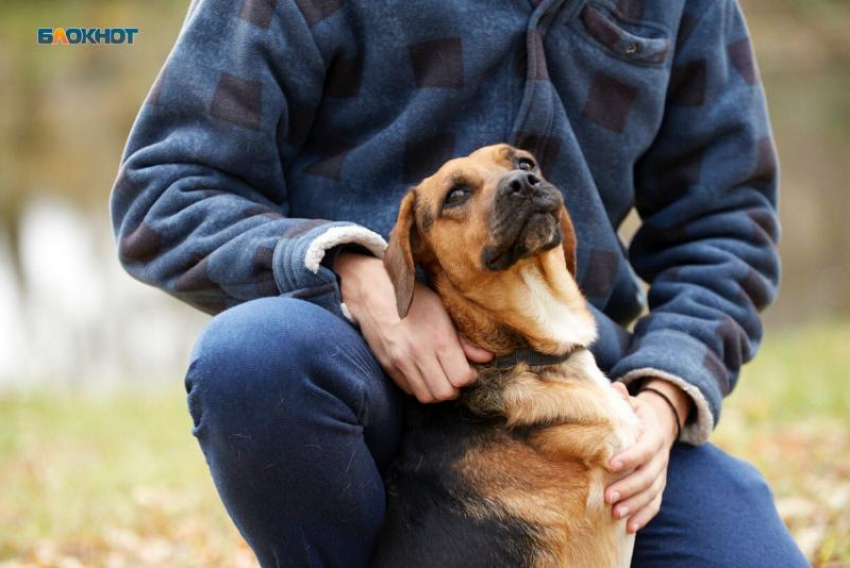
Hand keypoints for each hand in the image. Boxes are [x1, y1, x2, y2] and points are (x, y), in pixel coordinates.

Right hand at [334, 252, 492, 401]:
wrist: (372, 289)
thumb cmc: (412, 295)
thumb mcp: (443, 309)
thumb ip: (464, 338)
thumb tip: (487, 357)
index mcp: (438, 338)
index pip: (461, 377)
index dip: (469, 376)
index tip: (469, 368)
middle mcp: (418, 353)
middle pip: (445, 393)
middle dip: (455, 388)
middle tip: (456, 375)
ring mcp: (400, 361)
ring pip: (425, 397)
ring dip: (436, 390)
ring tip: (440, 376)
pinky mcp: (386, 365)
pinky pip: (408, 390)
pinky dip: (419, 387)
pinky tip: (423, 372)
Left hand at [605, 381, 682, 532]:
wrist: (657, 425)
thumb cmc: (635, 414)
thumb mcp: (630, 403)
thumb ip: (622, 399)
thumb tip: (615, 387)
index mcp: (653, 434)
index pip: (645, 448)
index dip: (630, 457)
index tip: (610, 465)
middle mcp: (661, 457)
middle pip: (648, 475)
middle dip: (628, 487)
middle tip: (607, 497)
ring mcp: (661, 474)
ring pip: (652, 493)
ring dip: (634, 505)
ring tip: (615, 515)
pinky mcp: (658, 487)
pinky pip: (655, 504)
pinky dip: (644, 516)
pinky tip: (629, 528)